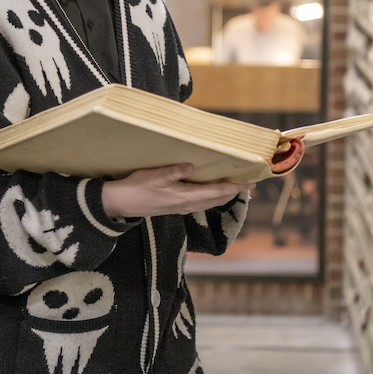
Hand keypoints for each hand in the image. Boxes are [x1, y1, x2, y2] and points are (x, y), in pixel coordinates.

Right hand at [101, 164, 253, 218]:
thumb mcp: (154, 176)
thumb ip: (173, 171)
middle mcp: (188, 205)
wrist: (122, 204)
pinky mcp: (177, 207)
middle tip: (251, 184)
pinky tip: (213, 190)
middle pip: (218, 200)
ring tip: (236, 187)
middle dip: (235, 192)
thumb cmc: (137, 188)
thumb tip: (191, 166)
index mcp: (186, 197)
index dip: (235, 187)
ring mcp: (182, 207)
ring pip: (211, 202)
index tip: (251, 183)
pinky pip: (202, 202)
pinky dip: (213, 196)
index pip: (217, 192)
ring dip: (225, 195)